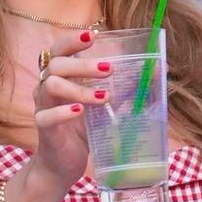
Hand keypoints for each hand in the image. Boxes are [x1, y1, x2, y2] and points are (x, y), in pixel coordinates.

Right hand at [31, 29, 112, 192]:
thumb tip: (158, 68)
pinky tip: (80, 111)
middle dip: (84, 65)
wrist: (63, 164)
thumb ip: (127, 87)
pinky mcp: (44, 129)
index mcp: (61, 76)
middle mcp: (48, 87)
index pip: (60, 49)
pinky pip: (45, 116)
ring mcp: (43, 107)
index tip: (93, 36)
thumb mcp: (106, 106)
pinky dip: (63, 112)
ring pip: (50, 86)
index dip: (73, 40)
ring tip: (104, 98)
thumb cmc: (83, 129)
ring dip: (79, 88)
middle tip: (110, 70)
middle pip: (56, 64)